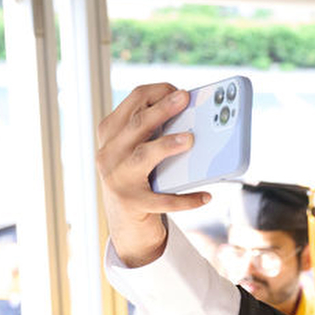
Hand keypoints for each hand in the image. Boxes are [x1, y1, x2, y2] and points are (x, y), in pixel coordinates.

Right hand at [95, 83, 210, 266]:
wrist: (125, 222)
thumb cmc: (139, 176)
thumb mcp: (138, 150)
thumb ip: (155, 132)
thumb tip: (195, 117)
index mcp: (112, 133)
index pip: (132, 102)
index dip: (156, 93)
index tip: (180, 92)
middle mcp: (109, 153)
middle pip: (137, 125)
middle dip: (162, 110)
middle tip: (185, 99)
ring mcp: (118, 178)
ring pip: (143, 156)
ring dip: (167, 146)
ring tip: (190, 140)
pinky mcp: (132, 203)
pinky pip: (162, 200)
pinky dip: (185, 199)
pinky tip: (205, 196)